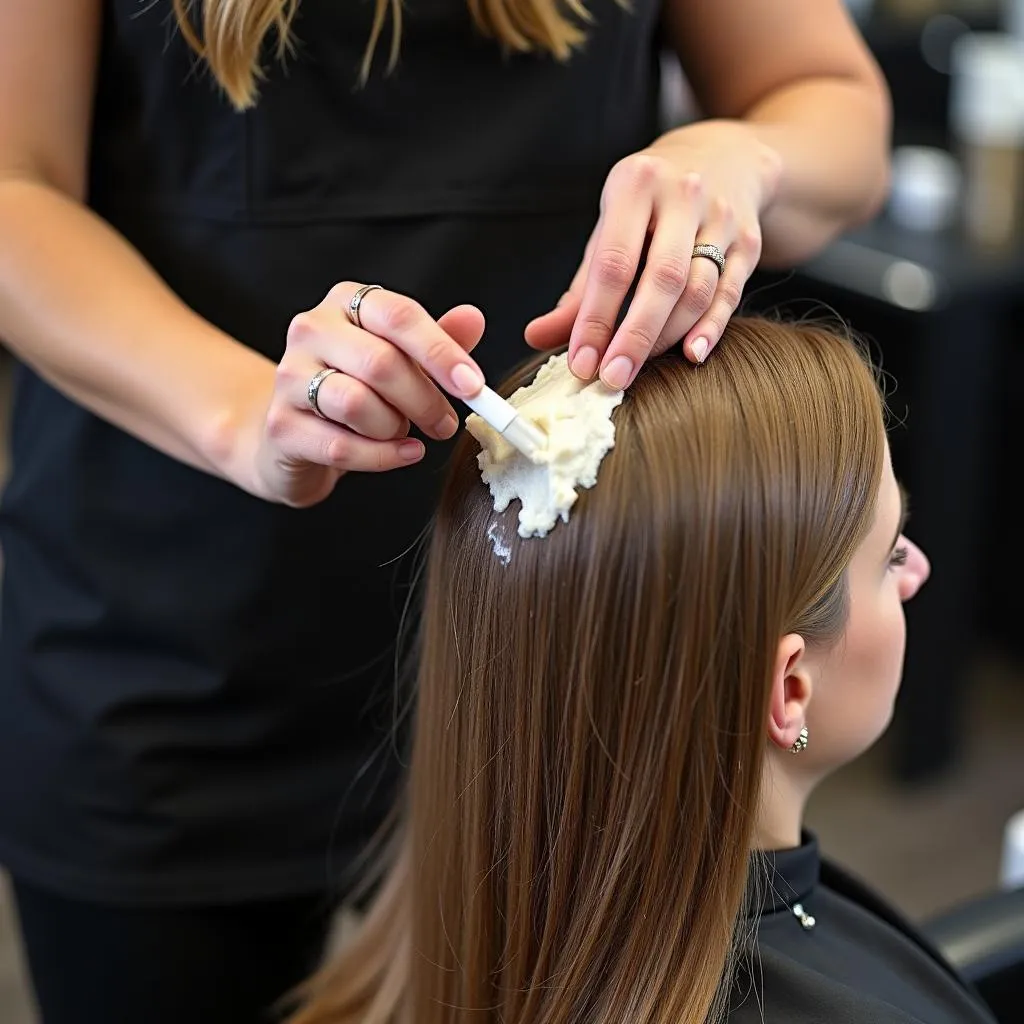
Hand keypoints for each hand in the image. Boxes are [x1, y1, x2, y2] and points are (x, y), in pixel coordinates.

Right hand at [252, 283, 486, 506]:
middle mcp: (311, 330)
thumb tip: (473, 319)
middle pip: (380, 362)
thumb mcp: (403, 360)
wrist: (296, 433)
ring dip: (395, 427)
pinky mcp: (281, 425)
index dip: (442, 353)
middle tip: (446, 424)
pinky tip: (403, 453)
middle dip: (424, 400)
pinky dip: (383, 456)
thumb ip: (437, 342)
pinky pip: (341, 447)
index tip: (474, 386)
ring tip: (403, 432)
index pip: (399, 316)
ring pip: (357, 404)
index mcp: (346, 303)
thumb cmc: (357, 387)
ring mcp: (289, 377)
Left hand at [525, 121, 781, 386]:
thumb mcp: (609, 230)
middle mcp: (683, 194)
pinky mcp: (749, 240)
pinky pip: (729, 292)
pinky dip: (711, 327)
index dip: (595, 318)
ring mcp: (722, 216)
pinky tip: (692, 354)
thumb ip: (579, 289)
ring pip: (698, 289)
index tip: (582, 363)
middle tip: (612, 378)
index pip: (613, 263)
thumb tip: (536, 337)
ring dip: (666, 337)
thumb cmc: (650, 206)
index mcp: (636, 184)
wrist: (725, 158)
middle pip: (661, 278)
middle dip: (634, 336)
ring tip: (638, 370)